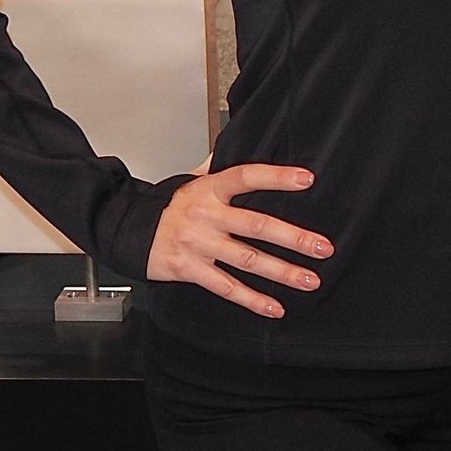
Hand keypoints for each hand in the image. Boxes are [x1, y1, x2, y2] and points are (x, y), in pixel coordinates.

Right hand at [146, 163, 333, 319]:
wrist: (128, 229)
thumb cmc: (168, 205)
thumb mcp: (191, 180)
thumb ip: (217, 166)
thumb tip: (237, 143)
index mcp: (210, 188)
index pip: (247, 177)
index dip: (277, 177)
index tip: (306, 179)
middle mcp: (206, 215)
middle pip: (257, 226)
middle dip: (294, 238)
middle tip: (323, 248)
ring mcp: (199, 244)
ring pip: (248, 260)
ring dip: (282, 272)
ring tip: (309, 280)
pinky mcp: (190, 269)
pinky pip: (226, 288)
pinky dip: (252, 300)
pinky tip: (275, 307)